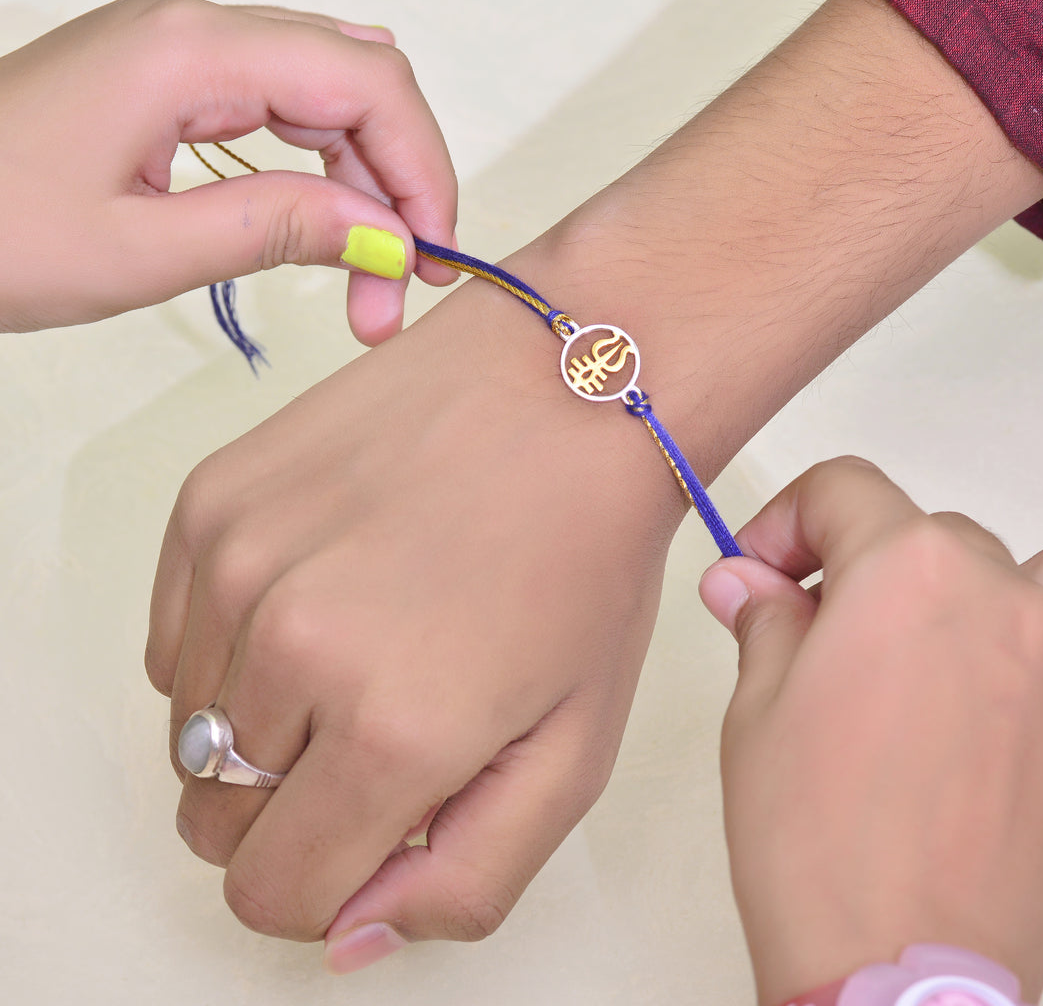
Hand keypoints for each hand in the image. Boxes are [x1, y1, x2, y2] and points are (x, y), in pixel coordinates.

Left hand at [0, 0, 456, 341]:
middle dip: (400, 185)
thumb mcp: (143, 251)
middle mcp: (198, 33)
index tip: (430, 260)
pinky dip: (324, 174)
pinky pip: (284, 112)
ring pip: (329, 98)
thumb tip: (387, 237)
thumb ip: (278, 229)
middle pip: (359, 84)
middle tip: (397, 290)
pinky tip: (325, 230)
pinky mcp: (174, 85)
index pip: (366, 85)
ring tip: (366, 281)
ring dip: (367, 187)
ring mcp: (185, 53)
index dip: (422, 170)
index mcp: (191, 55)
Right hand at [144, 264, 685, 964]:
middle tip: (378, 733)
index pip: (271, 892)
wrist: (563, 390)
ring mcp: (236, 562)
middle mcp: (287, 647)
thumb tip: (349, 934)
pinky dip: (232, 647)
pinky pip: (174, 639)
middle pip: (218, 816)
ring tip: (362, 646)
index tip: (373, 832)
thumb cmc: (585, 560)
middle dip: (293, 807)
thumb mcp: (573, 748)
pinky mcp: (211, 502)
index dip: (323, 884)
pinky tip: (321, 593)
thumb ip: (467, 877)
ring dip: (262, 720)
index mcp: (389, 728)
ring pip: (190, 728)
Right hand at [700, 457, 1042, 1004]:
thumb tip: (748, 582)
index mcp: (906, 570)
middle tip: (808, 629)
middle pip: (923, 531)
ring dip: (959, 589)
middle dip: (855, 565)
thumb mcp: (759, 706)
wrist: (896, 968)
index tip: (761, 569)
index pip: (843, 489)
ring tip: (912, 651)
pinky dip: (1029, 643)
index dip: (785, 521)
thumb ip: (765, 618)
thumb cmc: (818, 838)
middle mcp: (998, 596)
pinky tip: (981, 698)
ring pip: (1017, 574)